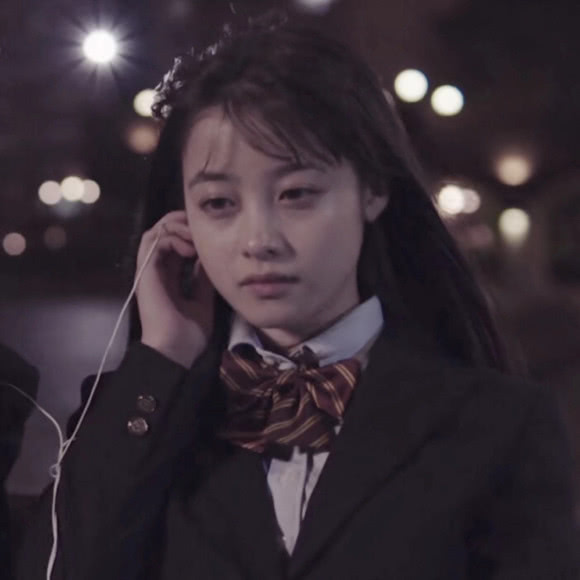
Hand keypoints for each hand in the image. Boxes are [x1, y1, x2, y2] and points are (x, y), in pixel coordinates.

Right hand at [135, 210, 214, 366]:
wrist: (175, 351)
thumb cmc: (189, 334)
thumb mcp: (203, 301)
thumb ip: (202, 280)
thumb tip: (207, 259)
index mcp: (169, 278)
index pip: (175, 244)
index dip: (190, 233)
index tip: (210, 235)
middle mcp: (156, 270)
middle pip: (163, 232)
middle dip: (183, 223)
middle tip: (202, 228)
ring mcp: (149, 270)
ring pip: (156, 231)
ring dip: (177, 227)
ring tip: (196, 237)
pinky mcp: (145, 271)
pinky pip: (152, 241)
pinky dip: (171, 237)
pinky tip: (190, 249)